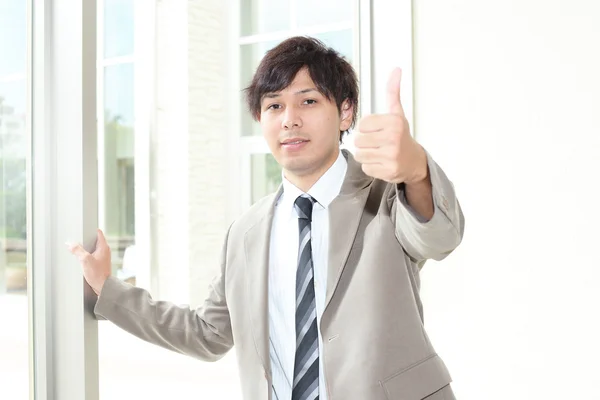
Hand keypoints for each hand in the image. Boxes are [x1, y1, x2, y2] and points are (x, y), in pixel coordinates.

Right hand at [66, 229, 111, 294]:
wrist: (103, 286)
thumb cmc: (98, 274)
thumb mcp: (85, 260)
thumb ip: (77, 250)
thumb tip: (70, 244)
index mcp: (103, 247)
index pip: (98, 233)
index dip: (91, 229)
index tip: (83, 228)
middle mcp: (104, 250)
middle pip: (94, 240)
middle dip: (85, 239)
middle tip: (77, 240)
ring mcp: (102, 256)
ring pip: (92, 248)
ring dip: (85, 248)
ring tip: (76, 249)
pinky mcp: (99, 262)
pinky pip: (91, 255)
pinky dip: (86, 255)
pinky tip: (80, 259)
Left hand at [354, 68, 427, 184]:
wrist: (414, 161)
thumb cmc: (401, 135)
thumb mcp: (397, 113)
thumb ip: (393, 92)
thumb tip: (396, 69)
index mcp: (394, 122)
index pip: (362, 125)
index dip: (367, 129)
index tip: (379, 131)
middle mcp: (394, 138)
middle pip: (359, 140)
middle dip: (365, 143)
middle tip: (378, 144)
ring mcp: (391, 156)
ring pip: (360, 155)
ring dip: (367, 155)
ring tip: (380, 153)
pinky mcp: (388, 171)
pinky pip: (366, 167)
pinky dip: (371, 167)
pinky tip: (382, 163)